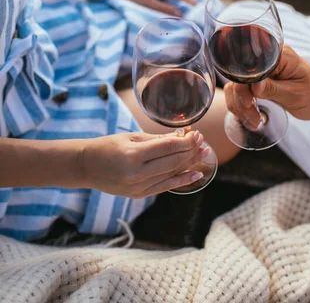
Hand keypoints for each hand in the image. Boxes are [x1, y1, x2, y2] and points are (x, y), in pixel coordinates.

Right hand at [80, 130, 208, 197]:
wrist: (86, 167)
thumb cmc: (108, 146)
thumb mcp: (131, 137)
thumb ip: (157, 139)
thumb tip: (182, 136)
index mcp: (134, 155)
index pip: (168, 148)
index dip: (186, 141)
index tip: (197, 134)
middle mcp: (137, 173)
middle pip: (173, 161)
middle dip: (190, 151)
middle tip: (203, 141)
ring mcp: (138, 187)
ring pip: (171, 174)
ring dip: (190, 163)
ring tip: (204, 154)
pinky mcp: (139, 195)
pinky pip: (164, 186)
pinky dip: (181, 180)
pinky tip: (195, 174)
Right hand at [224, 45, 309, 125]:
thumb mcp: (296, 95)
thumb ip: (274, 89)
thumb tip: (254, 87)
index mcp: (278, 56)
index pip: (249, 67)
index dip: (244, 86)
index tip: (249, 103)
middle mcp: (266, 59)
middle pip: (239, 77)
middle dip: (241, 100)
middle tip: (253, 118)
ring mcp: (260, 70)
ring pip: (235, 86)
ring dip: (239, 105)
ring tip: (253, 122)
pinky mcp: (258, 81)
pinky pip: (241, 91)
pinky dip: (241, 106)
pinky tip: (251, 117)